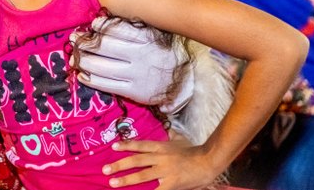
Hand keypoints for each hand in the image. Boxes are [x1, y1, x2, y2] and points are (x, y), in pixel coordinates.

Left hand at [70, 18, 192, 110]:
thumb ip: (134, 26)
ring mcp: (136, 75)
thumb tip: (106, 17)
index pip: (117, 29)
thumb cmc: (163, 52)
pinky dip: (91, 80)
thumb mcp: (154, 34)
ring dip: (83, 61)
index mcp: (146, 38)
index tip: (91, 25)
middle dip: (85, 43)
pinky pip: (107, 85)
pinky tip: (82, 75)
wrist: (183, 81)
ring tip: (75, 57)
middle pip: (104, 47)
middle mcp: (140, 56)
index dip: (100, 26)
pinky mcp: (134, 92)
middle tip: (74, 40)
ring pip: (101, 67)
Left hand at [102, 139, 219, 189]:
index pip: (140, 145)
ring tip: (112, 183)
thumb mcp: (181, 139)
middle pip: (136, 160)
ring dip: (126, 179)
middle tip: (105, 169)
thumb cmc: (195, 151)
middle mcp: (160, 157)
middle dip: (119, 165)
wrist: (208, 162)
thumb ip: (171, 136)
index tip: (113, 147)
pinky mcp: (171, 183)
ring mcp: (165, 171)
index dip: (126, 145)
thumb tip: (167, 130)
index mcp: (161, 146)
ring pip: (141, 175)